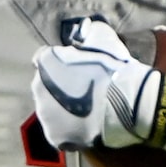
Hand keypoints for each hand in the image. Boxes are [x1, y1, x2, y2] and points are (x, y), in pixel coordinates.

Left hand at [30, 16, 165, 156]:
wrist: (127, 103)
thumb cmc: (115, 69)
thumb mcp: (102, 39)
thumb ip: (88, 33)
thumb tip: (85, 29)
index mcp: (46, 61)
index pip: (45, 60)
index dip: (60, 64)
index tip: (75, 69)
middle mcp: (38, 87)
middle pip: (45, 88)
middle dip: (59, 88)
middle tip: (81, 92)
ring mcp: (45, 115)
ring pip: (50, 111)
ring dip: (62, 110)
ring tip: (84, 112)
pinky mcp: (54, 136)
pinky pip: (59, 133)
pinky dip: (69, 131)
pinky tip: (84, 127)